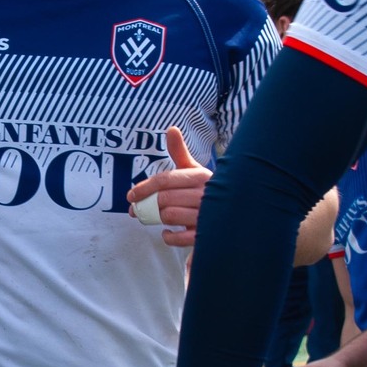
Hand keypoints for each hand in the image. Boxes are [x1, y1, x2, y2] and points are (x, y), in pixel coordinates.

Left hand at [124, 127, 211, 247]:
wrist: (235, 214)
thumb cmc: (206, 190)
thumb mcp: (194, 170)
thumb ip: (180, 153)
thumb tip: (171, 129)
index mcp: (201, 176)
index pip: (166, 180)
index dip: (144, 187)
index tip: (131, 196)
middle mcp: (206, 194)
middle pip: (165, 198)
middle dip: (147, 205)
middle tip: (137, 211)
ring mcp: (208, 216)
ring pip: (170, 215)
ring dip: (158, 218)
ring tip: (158, 217)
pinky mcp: (207, 235)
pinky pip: (180, 238)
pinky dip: (169, 237)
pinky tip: (168, 232)